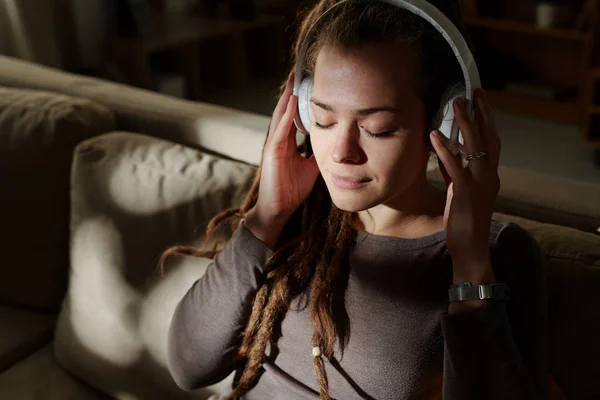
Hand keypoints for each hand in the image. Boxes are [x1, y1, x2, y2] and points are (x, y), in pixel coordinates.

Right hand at [251, 73, 319, 225]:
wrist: (278, 209)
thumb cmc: (291, 190)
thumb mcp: (311, 167)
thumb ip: (318, 153)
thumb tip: (333, 144)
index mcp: (287, 141)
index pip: (294, 114)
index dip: (301, 98)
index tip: (309, 81)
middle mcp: (279, 138)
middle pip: (286, 109)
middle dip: (292, 89)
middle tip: (299, 69)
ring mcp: (273, 143)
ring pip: (282, 114)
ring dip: (288, 95)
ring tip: (294, 77)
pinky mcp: (271, 152)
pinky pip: (280, 129)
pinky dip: (287, 114)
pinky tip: (293, 101)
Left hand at [429, 89, 500, 277]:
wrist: (471, 250)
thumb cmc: (465, 223)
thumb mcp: (462, 194)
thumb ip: (459, 174)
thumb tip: (449, 156)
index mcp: (490, 177)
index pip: (492, 142)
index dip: (487, 120)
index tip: (480, 100)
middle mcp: (490, 177)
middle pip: (488, 138)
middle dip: (481, 113)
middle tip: (473, 92)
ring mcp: (480, 185)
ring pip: (475, 148)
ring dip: (465, 124)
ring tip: (456, 103)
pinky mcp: (465, 194)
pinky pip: (455, 167)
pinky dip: (445, 150)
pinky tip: (434, 135)